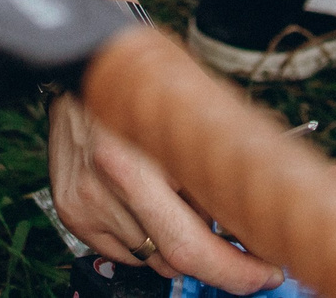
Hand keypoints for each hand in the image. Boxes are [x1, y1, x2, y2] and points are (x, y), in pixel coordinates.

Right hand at [47, 93, 283, 292]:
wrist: (83, 63)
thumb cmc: (143, 82)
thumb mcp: (193, 115)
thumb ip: (218, 168)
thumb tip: (257, 218)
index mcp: (135, 159)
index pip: (190, 244)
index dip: (235, 269)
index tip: (265, 272)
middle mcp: (105, 184)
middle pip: (171, 258)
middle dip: (220, 266)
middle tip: (250, 263)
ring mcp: (84, 201)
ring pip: (150, 255)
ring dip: (177, 241)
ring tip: (182, 199)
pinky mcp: (71, 209)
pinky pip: (122, 249)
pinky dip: (145, 236)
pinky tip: (149, 202)